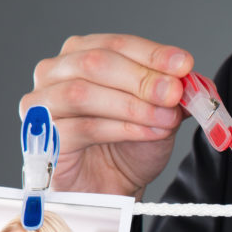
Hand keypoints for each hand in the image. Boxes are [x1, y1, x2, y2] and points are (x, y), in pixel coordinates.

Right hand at [20, 34, 194, 198]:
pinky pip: (81, 127)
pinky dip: (122, 129)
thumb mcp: (160, 112)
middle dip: (141, 78)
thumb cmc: (128, 145)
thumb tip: (189, 77)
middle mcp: (54, 73)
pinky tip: (150, 133)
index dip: (151, 53)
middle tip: (174, 92)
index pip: (115, 44)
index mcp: (80, 55)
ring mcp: (43, 104)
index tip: (183, 64)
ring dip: (132, 105)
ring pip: (83, 93)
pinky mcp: (42, 138)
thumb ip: (171, 93)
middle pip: (95, 62)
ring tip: (166, 119)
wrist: (113, 187)